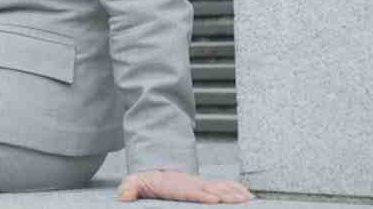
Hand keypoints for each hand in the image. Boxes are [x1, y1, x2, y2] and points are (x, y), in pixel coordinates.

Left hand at [118, 170, 252, 203]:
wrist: (158, 170)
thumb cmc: (148, 181)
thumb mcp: (136, 182)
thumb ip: (130, 188)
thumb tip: (123, 196)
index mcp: (176, 185)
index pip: (190, 191)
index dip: (202, 194)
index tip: (213, 198)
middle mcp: (192, 184)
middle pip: (212, 189)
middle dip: (227, 195)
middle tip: (241, 201)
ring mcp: (202, 184)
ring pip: (222, 187)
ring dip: (236, 193)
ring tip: (249, 199)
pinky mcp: (209, 187)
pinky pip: (226, 187)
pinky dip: (238, 190)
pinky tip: (249, 196)